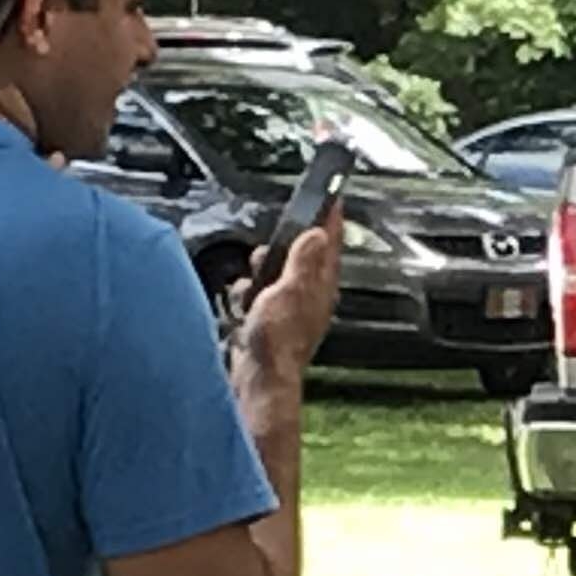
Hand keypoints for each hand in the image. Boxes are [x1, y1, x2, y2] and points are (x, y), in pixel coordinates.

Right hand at [236, 217, 339, 387]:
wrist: (258, 378)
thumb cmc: (277, 342)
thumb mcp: (290, 290)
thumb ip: (303, 261)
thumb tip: (318, 233)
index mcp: (321, 287)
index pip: (330, 244)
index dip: (330, 219)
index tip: (333, 196)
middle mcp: (310, 298)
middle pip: (302, 257)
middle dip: (282, 250)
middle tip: (268, 252)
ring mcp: (291, 310)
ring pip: (276, 276)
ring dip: (260, 275)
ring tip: (252, 285)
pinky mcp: (271, 322)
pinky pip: (258, 297)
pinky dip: (248, 296)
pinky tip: (242, 305)